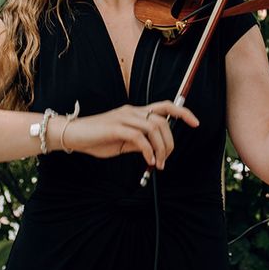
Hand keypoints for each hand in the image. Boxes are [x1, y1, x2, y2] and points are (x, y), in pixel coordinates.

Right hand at [58, 100, 198, 168]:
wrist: (72, 135)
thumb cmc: (96, 139)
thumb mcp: (122, 143)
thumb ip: (138, 143)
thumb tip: (154, 150)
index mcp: (135, 112)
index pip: (165, 106)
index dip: (183, 112)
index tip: (196, 123)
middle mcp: (132, 111)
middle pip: (163, 120)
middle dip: (170, 142)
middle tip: (166, 159)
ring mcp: (124, 117)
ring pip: (154, 127)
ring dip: (161, 148)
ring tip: (158, 163)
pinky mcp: (115, 127)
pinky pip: (139, 137)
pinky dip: (148, 150)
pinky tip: (148, 160)